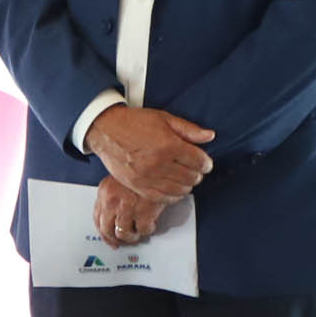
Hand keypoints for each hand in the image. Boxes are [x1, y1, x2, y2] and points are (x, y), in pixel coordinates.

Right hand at [87, 103, 214, 200]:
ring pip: (179, 190)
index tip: (205, 162)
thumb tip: (209, 136)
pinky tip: (174, 190)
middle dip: (197, 174)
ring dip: (187, 186)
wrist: (106, 130)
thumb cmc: (133, 122)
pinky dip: (173, 196)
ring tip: (185, 179)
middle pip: (191, 177)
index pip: (199, 161)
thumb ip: (188, 129)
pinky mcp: (138, 185)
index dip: (206, 163)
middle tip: (195, 170)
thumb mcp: (164, 118)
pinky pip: (162, 198)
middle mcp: (159, 163)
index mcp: (168, 145)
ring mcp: (148, 177)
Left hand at [94, 176, 165, 246]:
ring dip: (131, 237)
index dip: (103, 232)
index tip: (108, 238)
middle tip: (122, 242)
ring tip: (137, 234)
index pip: (97, 218)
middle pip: (107, 230)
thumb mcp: (122, 178)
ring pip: (123, 234)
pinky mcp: (144, 211)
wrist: (160, 163)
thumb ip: (115, 195)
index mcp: (105, 190)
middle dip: (115, 239)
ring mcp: (127, 207)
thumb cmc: (143, 169)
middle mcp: (112, 200)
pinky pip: (142, 231)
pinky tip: (150, 226)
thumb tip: (114, 216)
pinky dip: (147, 231)